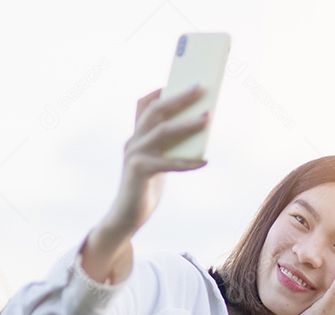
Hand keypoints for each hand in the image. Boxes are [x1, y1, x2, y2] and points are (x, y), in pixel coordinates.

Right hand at [83, 88, 209, 282]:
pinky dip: (187, 162)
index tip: (182, 78)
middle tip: (201, 88)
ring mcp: (134, 155)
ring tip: (208, 118)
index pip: (145, 104)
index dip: (161, 90)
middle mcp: (133, 141)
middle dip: (179, 98)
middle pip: (155, 111)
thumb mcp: (159, 162)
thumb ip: (171, 146)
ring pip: (162, 132)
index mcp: (136, 135)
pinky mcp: (139, 173)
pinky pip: (167, 163)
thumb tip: (199, 128)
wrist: (127, 216)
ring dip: (187, 124)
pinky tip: (204, 161)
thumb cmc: (147, 188)